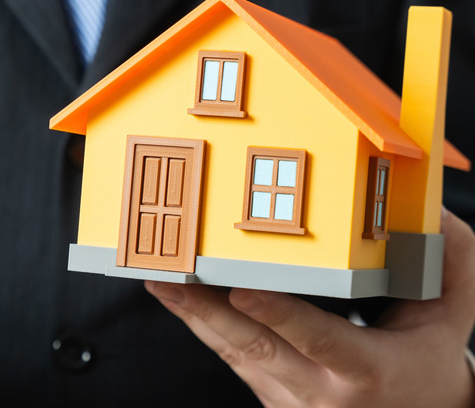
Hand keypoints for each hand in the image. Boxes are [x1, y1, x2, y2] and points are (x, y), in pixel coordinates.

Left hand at [146, 207, 474, 406]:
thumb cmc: (426, 362)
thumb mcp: (450, 318)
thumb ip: (450, 265)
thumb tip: (436, 214)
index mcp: (366, 370)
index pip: (319, 339)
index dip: (280, 315)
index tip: (243, 289)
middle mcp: (320, 390)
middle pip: (254, 347)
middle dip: (206, 311)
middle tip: (170, 278)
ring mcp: (288, 398)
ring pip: (233, 353)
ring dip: (193, 317)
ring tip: (158, 281)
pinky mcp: (270, 395)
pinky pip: (232, 357)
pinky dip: (203, 326)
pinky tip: (179, 300)